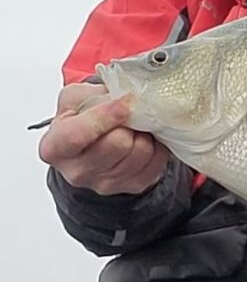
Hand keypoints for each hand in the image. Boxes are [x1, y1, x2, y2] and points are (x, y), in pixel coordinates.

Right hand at [38, 83, 170, 195]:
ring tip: (135, 125)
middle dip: (129, 122)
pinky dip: (156, 146)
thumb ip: (93, 94)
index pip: (78, 135)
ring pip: (141, 152)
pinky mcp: (131, 186)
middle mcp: (78, 171)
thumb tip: (123, 96)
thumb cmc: (80, 120)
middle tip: (130, 110)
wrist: (90, 146)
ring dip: (144, 132)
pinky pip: (156, 162)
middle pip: (117, 144)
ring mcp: (106, 183)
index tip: (123, 104)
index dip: (104, 117)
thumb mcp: (74, 98)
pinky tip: (143, 137)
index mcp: (55, 147)